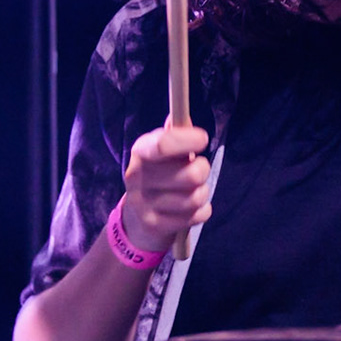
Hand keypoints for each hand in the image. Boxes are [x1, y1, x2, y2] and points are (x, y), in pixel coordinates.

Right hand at [120, 124, 211, 250]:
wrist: (138, 216)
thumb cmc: (160, 174)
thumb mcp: (162, 152)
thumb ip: (174, 136)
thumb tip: (179, 116)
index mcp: (141, 151)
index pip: (164, 144)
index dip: (188, 140)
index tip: (202, 139)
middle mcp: (137, 176)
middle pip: (191, 175)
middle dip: (203, 171)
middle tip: (198, 170)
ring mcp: (144, 203)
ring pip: (195, 198)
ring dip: (203, 193)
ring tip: (195, 190)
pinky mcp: (154, 224)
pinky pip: (196, 216)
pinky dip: (202, 212)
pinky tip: (191, 209)